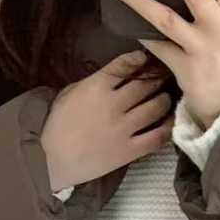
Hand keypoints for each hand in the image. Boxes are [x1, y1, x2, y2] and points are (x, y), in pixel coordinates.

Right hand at [40, 50, 173, 190]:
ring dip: (165, 100)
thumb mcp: (70, 92)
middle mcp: (114, 104)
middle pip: (146, 84)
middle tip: (163, 77)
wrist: (50, 160)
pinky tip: (169, 122)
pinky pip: (157, 137)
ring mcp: (124, 129)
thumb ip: (95, 82)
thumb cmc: (56, 125)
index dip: (140, 59)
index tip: (146, 59)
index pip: (126, 64)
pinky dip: (167, 127)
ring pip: (156, 107)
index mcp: (97, 86)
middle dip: (157, 78)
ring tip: (166, 98)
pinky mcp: (129, 151)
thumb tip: (116, 76)